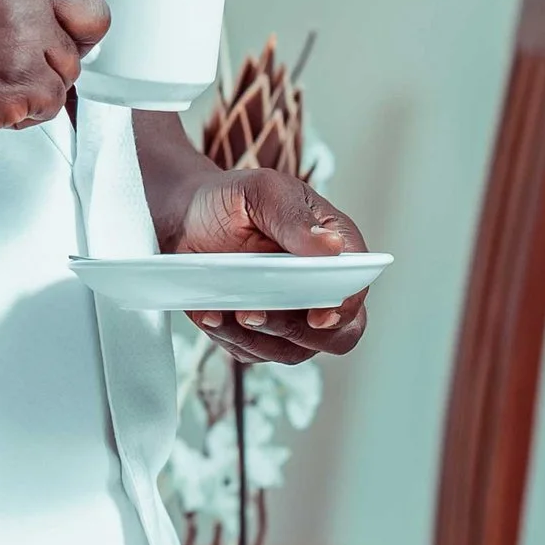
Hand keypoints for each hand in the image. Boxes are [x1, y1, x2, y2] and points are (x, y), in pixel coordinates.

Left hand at [174, 157, 370, 365]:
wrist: (188, 218)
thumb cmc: (233, 201)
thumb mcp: (263, 192)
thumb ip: (295, 218)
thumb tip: (332, 246)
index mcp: (335, 249)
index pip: (357, 287)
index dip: (344, 307)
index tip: (317, 316)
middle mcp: (321, 287)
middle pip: (338, 335)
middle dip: (299, 333)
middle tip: (255, 312)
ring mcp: (293, 314)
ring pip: (293, 350)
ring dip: (259, 339)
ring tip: (229, 312)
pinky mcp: (260, 332)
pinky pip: (253, 351)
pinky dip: (230, 338)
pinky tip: (210, 314)